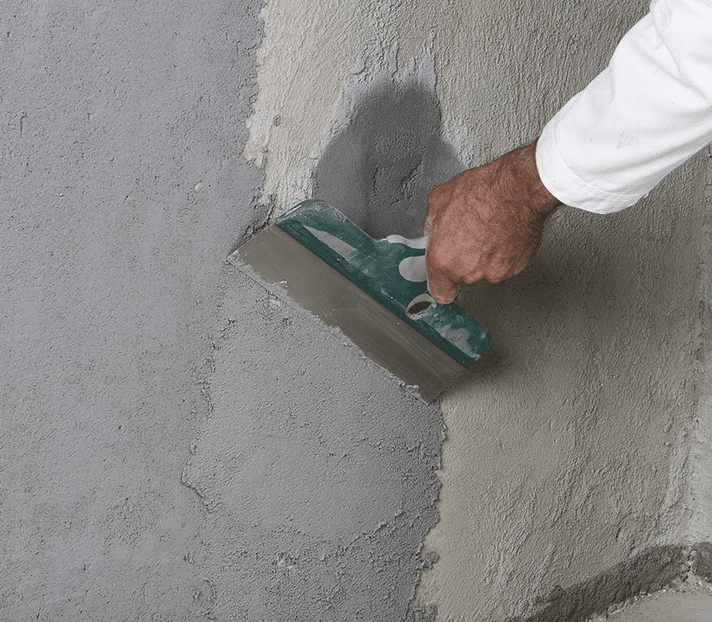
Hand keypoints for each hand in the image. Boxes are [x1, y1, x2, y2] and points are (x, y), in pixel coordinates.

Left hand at [423, 140, 560, 302]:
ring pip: (484, 269)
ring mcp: (492, 271)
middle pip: (462, 275)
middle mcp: (467, 271)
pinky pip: (504, 264)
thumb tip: (432, 230)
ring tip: (487, 229)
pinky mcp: (514, 267)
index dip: (442, 283)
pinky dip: (504, 252)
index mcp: (443, 259)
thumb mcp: (439, 199)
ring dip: (485, 255)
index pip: (440, 291)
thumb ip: (431, 224)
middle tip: (469, 234)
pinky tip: (502, 232)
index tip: (444, 278)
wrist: (518, 189)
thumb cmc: (482, 191)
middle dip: (464, 258)